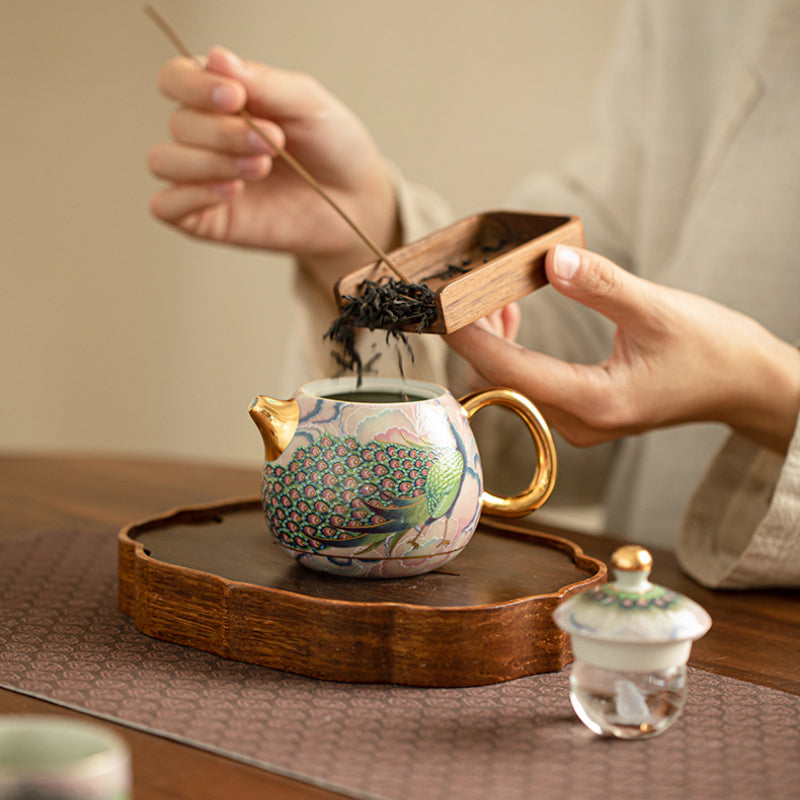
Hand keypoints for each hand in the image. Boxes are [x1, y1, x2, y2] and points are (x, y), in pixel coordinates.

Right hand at [147, 47, 398, 282]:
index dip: (194, 85)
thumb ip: (264, 83)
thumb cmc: (333, 146)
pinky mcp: (205, 219)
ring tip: (261, 167)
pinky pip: (165, 205)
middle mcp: (203, 135)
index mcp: (219, 97)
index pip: (176, 79)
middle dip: (224, 132)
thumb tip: (216, 58)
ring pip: (164, 161)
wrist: (357, 201)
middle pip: (179, 123)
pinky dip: (191, 195)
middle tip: (273, 142)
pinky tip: (232, 191)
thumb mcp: (308, 104)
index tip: (236, 97)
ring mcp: (200, 178)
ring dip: (210, 161)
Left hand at [445, 246, 799, 453]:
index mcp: (594, 402)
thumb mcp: (658, 308)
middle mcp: (577, 423)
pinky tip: (509, 317)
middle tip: (464, 293)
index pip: (509, 373)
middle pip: (499, 384)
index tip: (442, 309)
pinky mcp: (580, 413)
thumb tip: (551, 260)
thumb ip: (600, 285)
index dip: (470, 340)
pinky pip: (528, 386)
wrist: (744, 386)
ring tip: (489, 298)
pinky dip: (511, 354)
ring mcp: (577, 423)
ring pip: (510, 387)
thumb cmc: (712, 350)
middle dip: (474, 340)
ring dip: (491, 345)